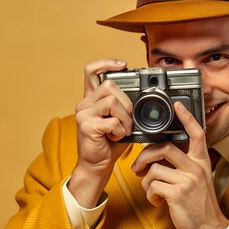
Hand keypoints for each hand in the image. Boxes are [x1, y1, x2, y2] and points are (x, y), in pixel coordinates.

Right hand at [68, 59, 132, 207]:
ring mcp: (83, 114)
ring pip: (111, 101)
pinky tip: (116, 137)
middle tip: (128, 118)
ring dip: (125, 117)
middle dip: (126, 102)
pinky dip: (120, 130)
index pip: (92, 71)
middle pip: (109, 85)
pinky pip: (112, 121)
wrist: (97, 165)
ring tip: (123, 129)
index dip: (106, 63)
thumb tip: (144, 95)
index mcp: (92, 99)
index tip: (123, 65)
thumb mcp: (120, 120)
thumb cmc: (110, 143)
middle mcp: (84, 103)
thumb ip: (125, 106)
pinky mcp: (86, 126)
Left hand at [131, 102, 228, 228]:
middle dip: (145, 156)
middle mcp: (196, 168)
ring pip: (154, 168)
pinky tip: (157, 202)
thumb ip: (184, 167)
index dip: (186, 117)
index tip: (177, 105)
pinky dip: (150, 195)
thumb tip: (160, 159)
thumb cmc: (200, 206)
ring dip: (146, 181)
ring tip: (151, 191)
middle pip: (165, 148)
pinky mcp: (178, 193)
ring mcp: (187, 180)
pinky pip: (153, 185)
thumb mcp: (198, 181)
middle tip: (138, 167)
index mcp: (201, 162)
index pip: (196, 133)